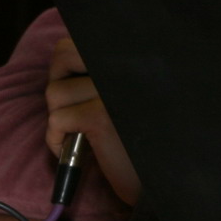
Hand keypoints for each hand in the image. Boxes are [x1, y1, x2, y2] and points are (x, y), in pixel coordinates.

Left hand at [44, 38, 139, 204]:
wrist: (165, 178)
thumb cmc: (143, 136)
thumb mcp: (125, 94)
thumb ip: (104, 71)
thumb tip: (64, 55)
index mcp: (136, 57)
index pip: (80, 42)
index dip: (71, 65)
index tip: (81, 88)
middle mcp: (129, 66)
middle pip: (63, 55)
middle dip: (61, 85)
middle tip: (78, 109)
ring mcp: (113, 89)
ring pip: (55, 92)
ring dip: (61, 118)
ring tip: (86, 133)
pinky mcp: (101, 117)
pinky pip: (56, 119)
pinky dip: (58, 140)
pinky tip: (84, 150)